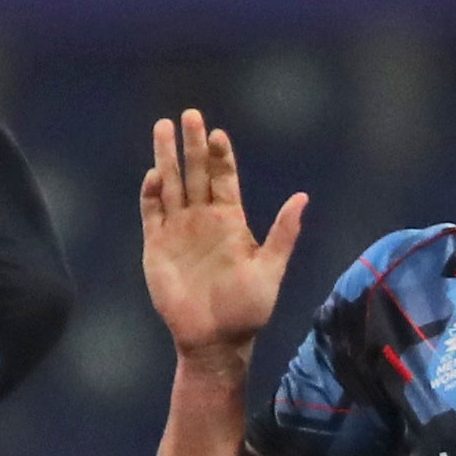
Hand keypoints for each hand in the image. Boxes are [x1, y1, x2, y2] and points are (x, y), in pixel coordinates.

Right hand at [138, 108, 308, 368]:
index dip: (221, 156)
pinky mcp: (157, 246)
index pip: (224, 178)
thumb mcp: (271, 270)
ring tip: (163, 127)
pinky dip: (152, 194)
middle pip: (195, 172)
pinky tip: (154, 174)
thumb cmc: (247, 309)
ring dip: (167, 157)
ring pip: (171, 184)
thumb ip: (283, 233)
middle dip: (192, 144)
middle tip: (190, 114)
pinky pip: (151, 212)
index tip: (218, 135)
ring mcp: (178, 230)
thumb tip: (303, 198)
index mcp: (231, 220)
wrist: (214, 340)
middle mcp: (203, 219)